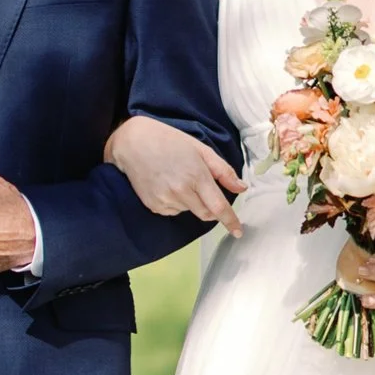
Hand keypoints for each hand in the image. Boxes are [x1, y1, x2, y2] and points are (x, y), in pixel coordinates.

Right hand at [104, 116, 244, 234]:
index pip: (218, 207)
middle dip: (211, 208)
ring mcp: (165, 200)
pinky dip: (177, 203)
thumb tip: (241, 188)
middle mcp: (181, 192)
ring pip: (190, 211)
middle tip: (203, 189)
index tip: (238, 232)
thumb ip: (223, 171)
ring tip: (179, 179)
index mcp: (196, 176)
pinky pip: (174, 211)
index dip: (231, 221)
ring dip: (192, 202)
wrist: (133, 143)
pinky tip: (168, 185)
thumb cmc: (170, 141)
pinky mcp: (154, 206)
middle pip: (206, 214)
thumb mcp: (201, 149)